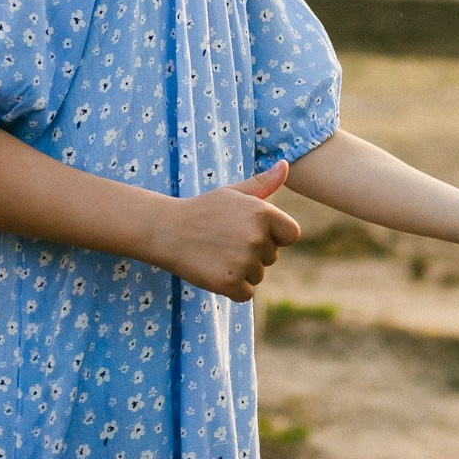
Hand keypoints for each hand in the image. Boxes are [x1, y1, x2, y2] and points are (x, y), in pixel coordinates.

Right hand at [154, 162, 302, 301]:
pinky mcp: (229, 283)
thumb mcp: (233, 192)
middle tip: (225, 241)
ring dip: (242, 270)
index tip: (251, 231)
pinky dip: (232, 288)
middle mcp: (257, 237)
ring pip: (257, 275)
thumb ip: (263, 183)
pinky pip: (246, 293)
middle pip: (272, 257)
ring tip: (217, 253)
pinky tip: (214, 270)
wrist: (167, 230)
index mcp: (263, 213)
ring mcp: (244, 261)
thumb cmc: (204, 210)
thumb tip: (285, 165)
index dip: (274, 236)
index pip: (291, 235)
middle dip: (254, 253)